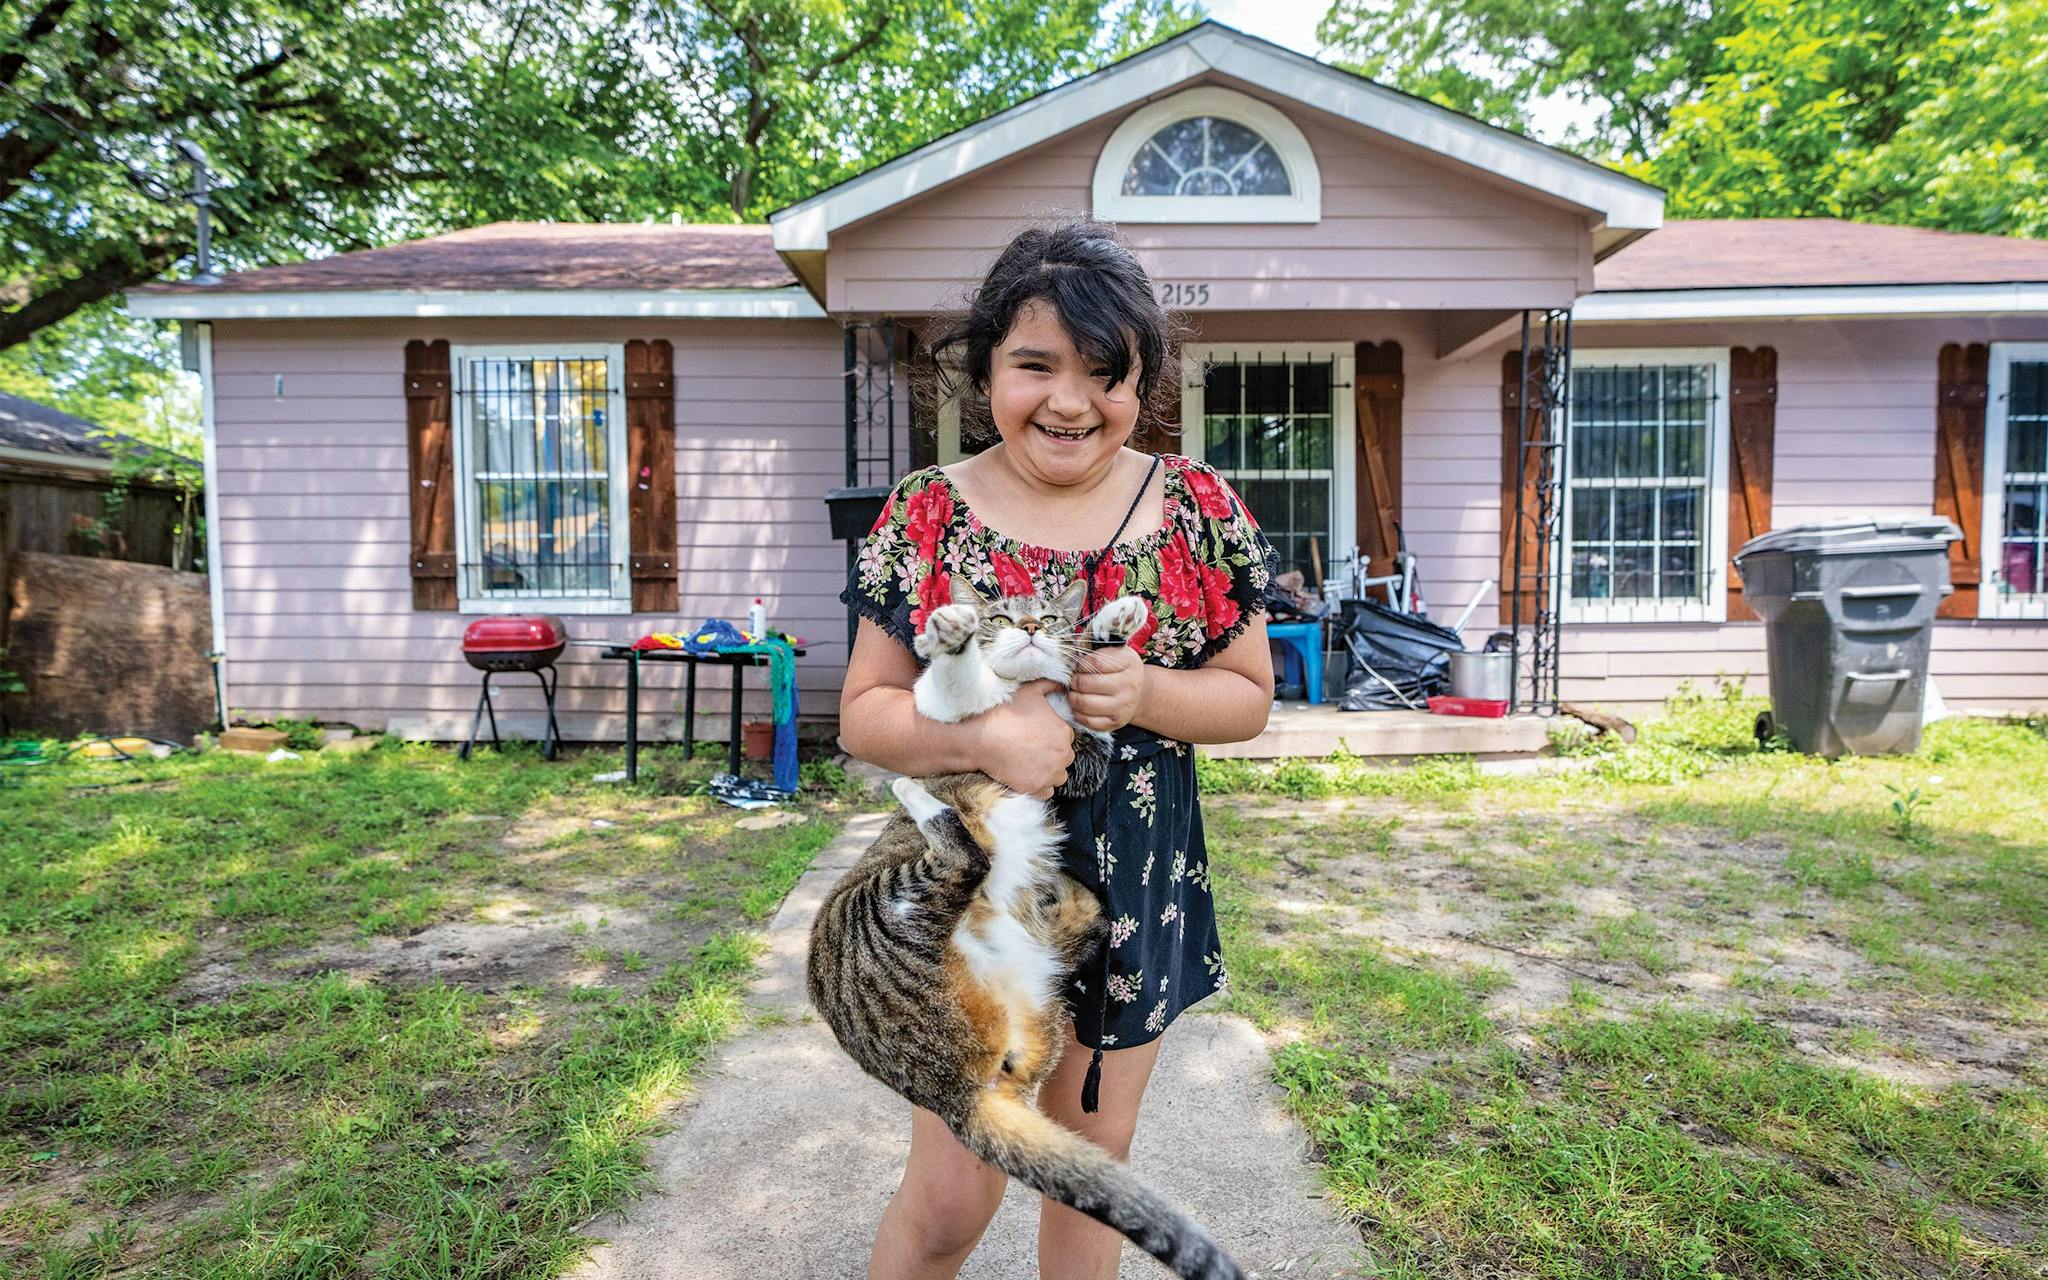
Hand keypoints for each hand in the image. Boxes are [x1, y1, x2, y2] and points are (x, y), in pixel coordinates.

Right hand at [969, 680, 1075, 797]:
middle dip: (1053, 755)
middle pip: (1065, 758)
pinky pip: (1047, 792)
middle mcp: (1062, 755)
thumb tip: (1062, 683)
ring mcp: (1050, 774)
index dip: (1053, 737)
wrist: (980, 738)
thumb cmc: (1004, 713)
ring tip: (1031, 764)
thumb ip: (1049, 685)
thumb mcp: (1029, 692)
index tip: (1039, 737)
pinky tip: (1027, 775)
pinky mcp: (1036, 788)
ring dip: (1049, 772)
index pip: (1067, 738)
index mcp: (1064, 733)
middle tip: (1033, 750)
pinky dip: (1040, 786)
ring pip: (1058, 776)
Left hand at [1067, 645, 1146, 732]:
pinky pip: (1089, 721)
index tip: (1079, 666)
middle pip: (1087, 684)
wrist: (1138, 692)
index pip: (1095, 662)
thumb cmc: (1119, 670)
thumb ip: (1096, 653)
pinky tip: (1079, 707)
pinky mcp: (1116, 722)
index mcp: (1129, 662)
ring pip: (1085, 703)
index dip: (1081, 664)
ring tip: (1074, 693)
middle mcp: (1130, 684)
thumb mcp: (1114, 654)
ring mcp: (1124, 705)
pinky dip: (1078, 714)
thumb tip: (1071, 660)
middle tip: (1073, 680)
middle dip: (1074, 681)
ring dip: (1073, 698)